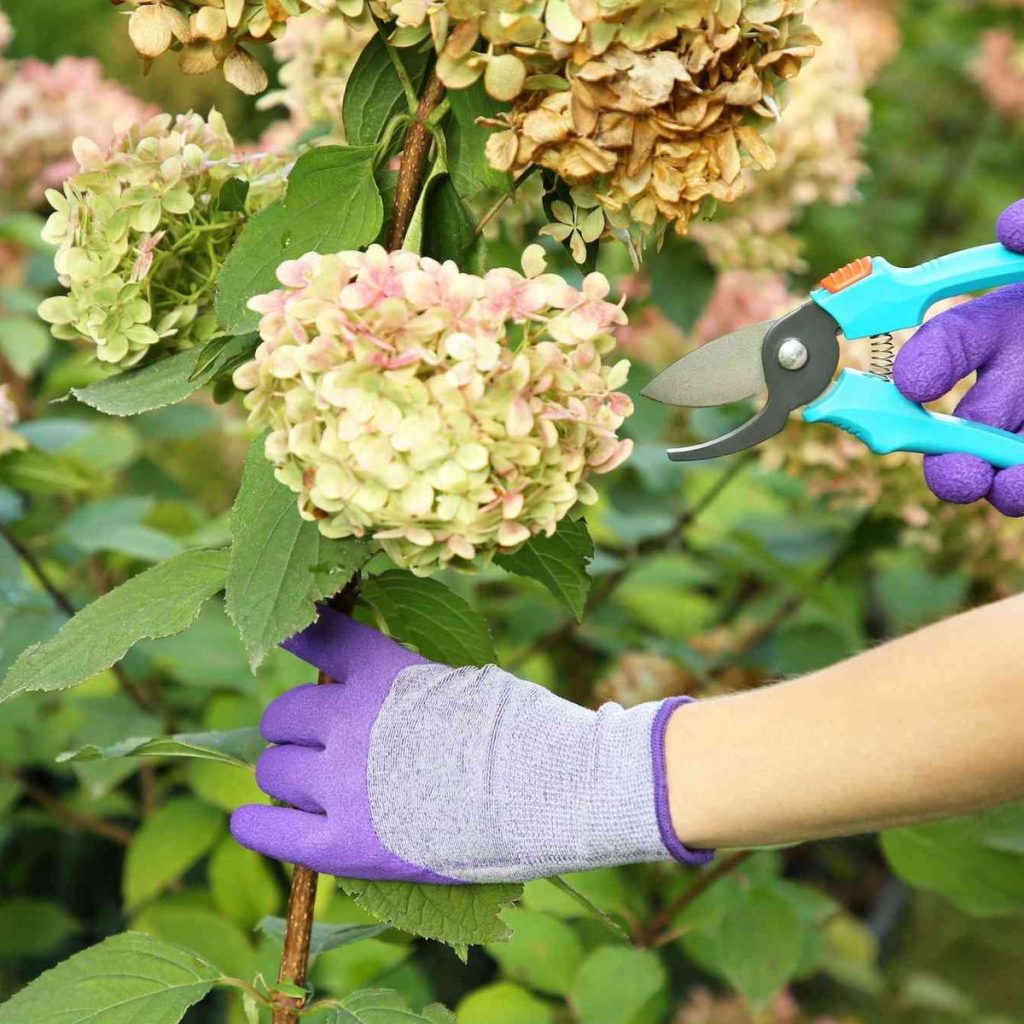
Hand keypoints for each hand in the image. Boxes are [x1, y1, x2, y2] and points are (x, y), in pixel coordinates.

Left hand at [230, 608, 709, 882]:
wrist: (550, 791)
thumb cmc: (522, 732)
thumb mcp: (461, 679)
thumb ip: (405, 681)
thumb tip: (375, 682)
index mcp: (379, 671)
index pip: (315, 636)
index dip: (297, 636)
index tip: (288, 635)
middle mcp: (346, 719)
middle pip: (283, 717)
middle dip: (298, 729)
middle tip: (323, 746)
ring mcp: (340, 783)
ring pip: (274, 771)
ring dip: (288, 775)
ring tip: (316, 789)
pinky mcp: (342, 844)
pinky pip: (269, 831)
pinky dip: (257, 824)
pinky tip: (253, 821)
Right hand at [892, 200, 1023, 515]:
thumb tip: (1014, 230)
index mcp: (1009, 323)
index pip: (950, 345)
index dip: (927, 364)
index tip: (917, 383)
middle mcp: (1021, 381)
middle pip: (968, 423)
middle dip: (948, 452)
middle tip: (953, 472)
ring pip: (1006, 462)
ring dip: (998, 480)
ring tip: (1003, 489)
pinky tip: (1023, 487)